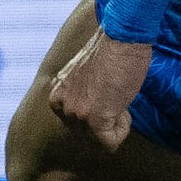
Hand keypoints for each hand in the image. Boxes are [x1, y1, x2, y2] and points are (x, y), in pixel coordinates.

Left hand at [44, 26, 153, 146]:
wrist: (122, 37)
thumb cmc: (112, 50)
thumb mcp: (85, 75)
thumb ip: (81, 94)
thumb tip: (93, 108)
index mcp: (57, 93)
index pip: (78, 122)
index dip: (100, 110)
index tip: (107, 89)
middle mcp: (61, 104)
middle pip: (88, 133)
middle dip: (107, 119)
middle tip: (115, 94)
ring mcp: (76, 113)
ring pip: (100, 140)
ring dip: (116, 123)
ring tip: (118, 96)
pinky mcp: (94, 120)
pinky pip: (110, 143)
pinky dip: (122, 130)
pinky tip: (123, 107)